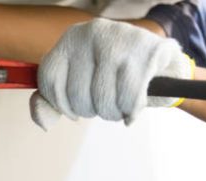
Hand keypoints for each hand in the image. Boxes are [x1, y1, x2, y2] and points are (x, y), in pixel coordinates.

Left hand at [30, 18, 194, 130]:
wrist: (161, 61)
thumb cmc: (113, 75)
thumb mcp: (78, 83)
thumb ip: (52, 103)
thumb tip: (44, 123)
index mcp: (71, 38)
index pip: (50, 79)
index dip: (60, 104)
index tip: (73, 110)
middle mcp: (91, 33)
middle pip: (76, 94)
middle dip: (91, 110)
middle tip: (103, 103)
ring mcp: (119, 40)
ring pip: (103, 99)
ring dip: (112, 113)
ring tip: (119, 103)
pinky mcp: (146, 51)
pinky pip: (129, 99)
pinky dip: (131, 111)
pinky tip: (133, 107)